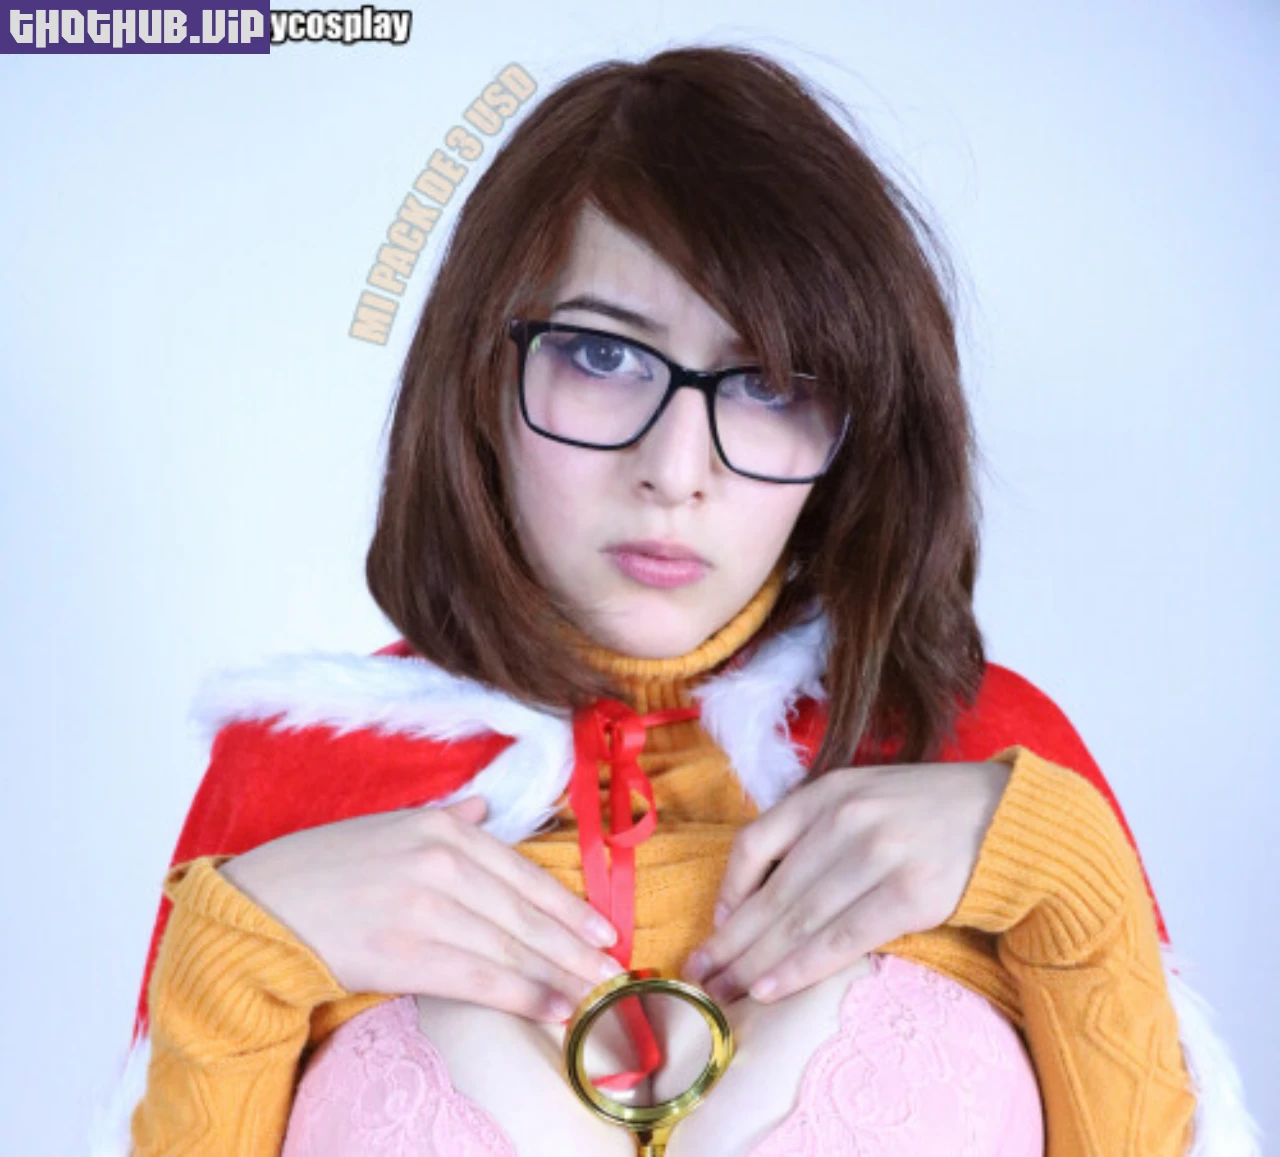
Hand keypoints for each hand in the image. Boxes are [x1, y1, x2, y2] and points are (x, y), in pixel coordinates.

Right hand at [219, 795, 625, 1022]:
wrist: (262, 904)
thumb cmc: (326, 866)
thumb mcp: (389, 825)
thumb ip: (445, 818)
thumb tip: (484, 808)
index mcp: (443, 829)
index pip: (521, 874)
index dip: (567, 907)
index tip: (600, 931)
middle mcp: (441, 863)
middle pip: (524, 914)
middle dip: (575, 948)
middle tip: (614, 972)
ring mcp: (425, 907)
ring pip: (509, 949)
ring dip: (559, 977)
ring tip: (593, 997)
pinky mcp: (405, 953)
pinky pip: (478, 979)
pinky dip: (522, 996)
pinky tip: (552, 1010)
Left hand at [680, 759, 1012, 1003]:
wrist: (1006, 816)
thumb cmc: (922, 813)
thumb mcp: (860, 797)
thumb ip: (809, 831)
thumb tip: (750, 893)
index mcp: (827, 792)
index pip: (754, 842)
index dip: (727, 891)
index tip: (714, 928)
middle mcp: (847, 819)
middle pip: (772, 891)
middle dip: (731, 942)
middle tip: (699, 977)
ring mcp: (880, 854)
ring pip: (800, 919)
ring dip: (756, 962)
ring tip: (724, 992)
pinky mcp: (912, 893)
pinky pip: (843, 938)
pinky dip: (802, 967)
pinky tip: (772, 988)